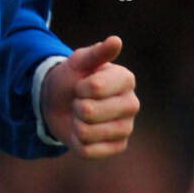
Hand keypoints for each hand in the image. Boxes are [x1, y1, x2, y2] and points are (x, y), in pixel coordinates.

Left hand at [41, 35, 138, 157]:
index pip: (94, 88)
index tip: (81, 84)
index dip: (79, 87)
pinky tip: (83, 133)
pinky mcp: (117, 147)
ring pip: (87, 133)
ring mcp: (126, 127)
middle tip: (79, 101)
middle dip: (75, 106)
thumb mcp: (78, 62)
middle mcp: (132, 104)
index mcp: (126, 79)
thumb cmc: (72, 78)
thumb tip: (116, 41)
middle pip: (89, 112)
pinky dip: (77, 143)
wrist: (60, 102)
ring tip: (81, 116)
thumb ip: (96, 53)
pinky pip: (89, 151)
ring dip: (75, 125)